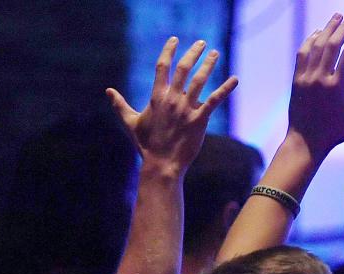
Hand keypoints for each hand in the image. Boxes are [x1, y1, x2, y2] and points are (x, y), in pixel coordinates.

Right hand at [107, 38, 237, 173]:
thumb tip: (108, 91)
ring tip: (215, 54)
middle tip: (201, 43)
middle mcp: (171, 100)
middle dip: (193, 53)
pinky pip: (214, 100)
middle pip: (183, 69)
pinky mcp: (199, 120)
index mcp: (156, 97)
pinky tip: (235, 79)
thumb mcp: (130, 122)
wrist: (161, 164)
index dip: (168, 51)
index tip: (174, 39)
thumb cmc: (146, 144)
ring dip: (208, 64)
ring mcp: (186, 109)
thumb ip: (120, 105)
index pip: (162, 67)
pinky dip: (226, 88)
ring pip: (199, 80)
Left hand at [288, 12, 343, 159]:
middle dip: (343, 27)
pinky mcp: (296, 81)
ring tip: (337, 17)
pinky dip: (310, 42)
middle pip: (332, 45)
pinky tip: (317, 34)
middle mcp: (319, 79)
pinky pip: (302, 56)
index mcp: (337, 86)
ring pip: (316, 47)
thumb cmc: (335, 131)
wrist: (305, 142)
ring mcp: (305, 79)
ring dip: (327, 29)